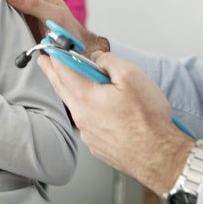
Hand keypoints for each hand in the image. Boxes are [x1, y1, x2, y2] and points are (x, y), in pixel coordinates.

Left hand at [37, 51, 193, 193]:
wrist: (158, 156)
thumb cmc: (147, 119)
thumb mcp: (131, 76)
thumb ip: (109, 61)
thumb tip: (97, 57)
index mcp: (85, 97)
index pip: (62, 70)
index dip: (55, 55)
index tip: (49, 47)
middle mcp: (81, 116)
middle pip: (62, 88)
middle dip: (52, 72)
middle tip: (44, 61)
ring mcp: (88, 133)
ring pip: (75, 106)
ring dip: (72, 91)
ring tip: (73, 80)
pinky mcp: (98, 144)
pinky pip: (88, 121)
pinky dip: (88, 110)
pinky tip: (100, 108)